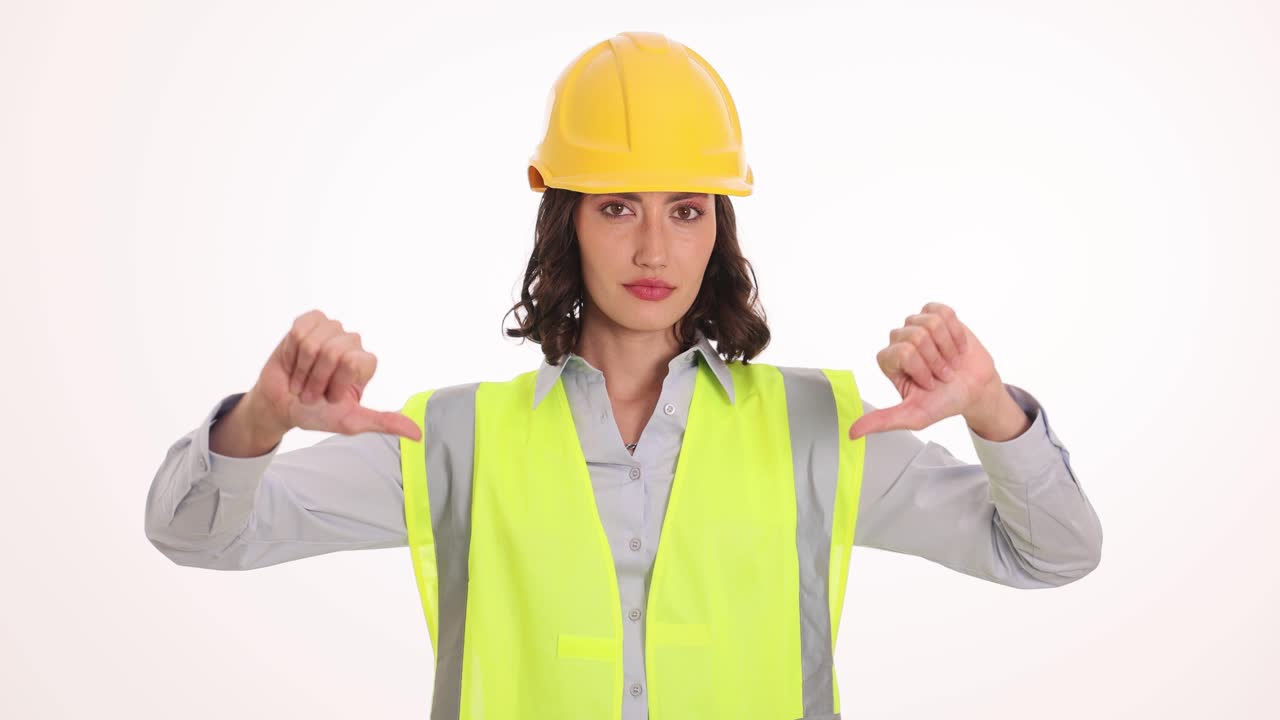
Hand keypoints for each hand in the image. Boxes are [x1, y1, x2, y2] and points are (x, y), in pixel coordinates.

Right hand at [250, 309, 422, 440]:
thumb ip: (384, 422)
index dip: (335, 383)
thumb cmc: (317, 412)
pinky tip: (294, 361)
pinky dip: (291, 352)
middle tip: (312, 391)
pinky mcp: (308, 323)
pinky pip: (299, 331)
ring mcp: (330, 330)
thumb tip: (417, 433)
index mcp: (365, 364)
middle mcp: (352, 344)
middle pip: (333, 351)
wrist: (282, 405)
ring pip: (313, 342)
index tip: (330, 398)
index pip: (352, 363)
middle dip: (316, 378)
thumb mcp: (352, 421)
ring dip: (302, 368)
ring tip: (302, 378)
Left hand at [848, 302, 1003, 440]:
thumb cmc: (943, 402)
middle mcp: (899, 341)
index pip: (903, 352)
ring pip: (931, 323)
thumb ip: (882, 421)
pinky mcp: (937, 315)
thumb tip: (852, 433)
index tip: (929, 384)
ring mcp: (918, 325)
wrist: (974, 391)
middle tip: (943, 373)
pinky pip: (944, 313)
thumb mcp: (912, 416)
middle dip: (936, 359)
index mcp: (888, 361)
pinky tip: (957, 347)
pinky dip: (956, 333)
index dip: (922, 369)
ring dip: (947, 347)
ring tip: (951, 360)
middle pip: (916, 336)